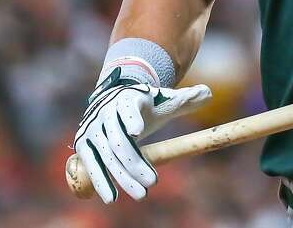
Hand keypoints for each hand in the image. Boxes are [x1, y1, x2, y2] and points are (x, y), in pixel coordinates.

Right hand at [72, 69, 211, 202]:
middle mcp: (106, 113)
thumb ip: (185, 99)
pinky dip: (100, 181)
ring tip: (140, 194)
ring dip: (121, 177)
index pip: (129, 109)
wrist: (112, 99)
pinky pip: (92, 164)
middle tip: (153, 182)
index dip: (132, 119)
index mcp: (128, 98)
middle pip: (119, 140)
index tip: (138, 130)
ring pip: (107, 156)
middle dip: (135, 163)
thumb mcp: (163, 99)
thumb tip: (208, 93)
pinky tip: (111, 198)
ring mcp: (93, 129)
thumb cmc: (144, 104)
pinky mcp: (84, 143)